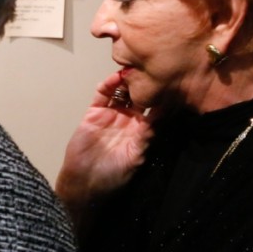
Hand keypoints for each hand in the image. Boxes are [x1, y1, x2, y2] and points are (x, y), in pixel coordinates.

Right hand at [56, 72, 154, 232]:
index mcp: (141, 131)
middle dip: (143, 84)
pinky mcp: (94, 114)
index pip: (153, 110)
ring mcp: (110, 115)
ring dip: (126, 82)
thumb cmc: (113, 175)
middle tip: (149, 70)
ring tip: (132, 70)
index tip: (167, 83)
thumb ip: (146, 137)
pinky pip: (101, 96)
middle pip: (138, 97)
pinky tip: (113, 78)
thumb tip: (160, 116)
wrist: (85, 181)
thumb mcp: (135, 157)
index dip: (160, 97)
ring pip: (120, 93)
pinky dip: (107, 86)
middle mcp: (127, 121)